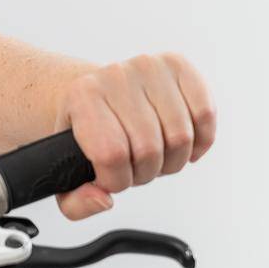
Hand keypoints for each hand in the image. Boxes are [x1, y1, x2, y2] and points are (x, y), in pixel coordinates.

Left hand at [54, 53, 215, 219]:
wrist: (94, 94)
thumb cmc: (82, 134)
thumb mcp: (64, 170)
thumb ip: (75, 202)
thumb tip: (103, 199)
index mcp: (81, 97)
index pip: (111, 154)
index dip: (117, 180)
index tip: (111, 179)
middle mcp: (114, 76)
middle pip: (149, 149)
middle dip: (145, 173)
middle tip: (134, 168)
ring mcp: (148, 67)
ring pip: (181, 137)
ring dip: (172, 161)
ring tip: (154, 156)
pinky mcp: (177, 65)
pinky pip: (205, 114)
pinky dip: (200, 141)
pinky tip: (182, 145)